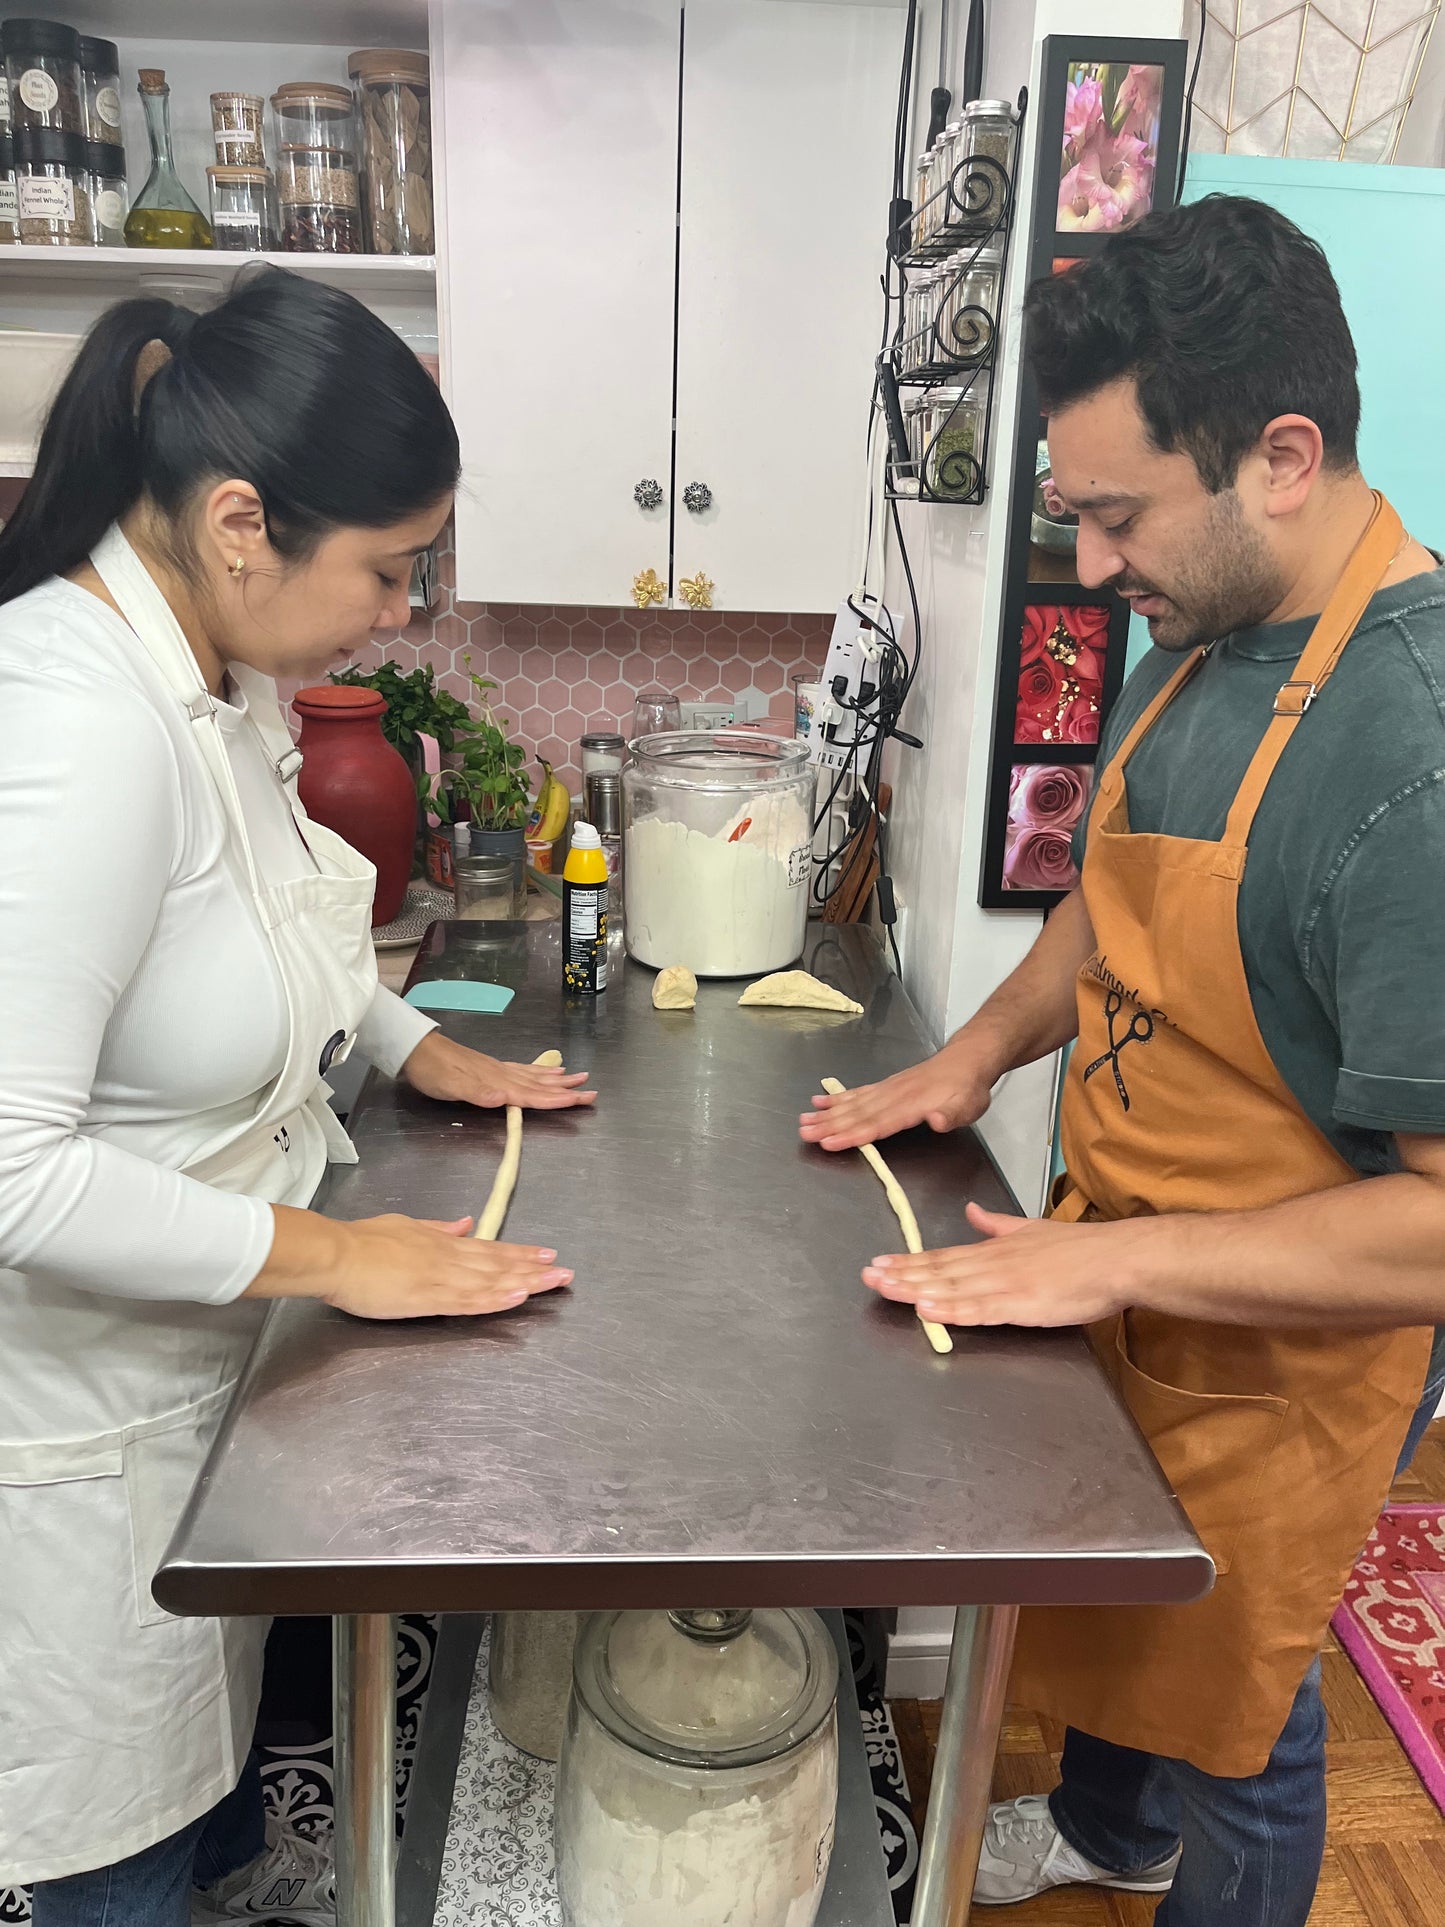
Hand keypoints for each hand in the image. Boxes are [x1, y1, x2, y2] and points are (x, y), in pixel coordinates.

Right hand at [323, 1214, 571, 1319]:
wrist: (337, 1253)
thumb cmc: (363, 1241)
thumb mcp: (407, 1225)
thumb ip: (438, 1228)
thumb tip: (465, 1223)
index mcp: (443, 1242)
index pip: (490, 1248)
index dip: (520, 1253)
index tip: (547, 1255)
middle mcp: (449, 1258)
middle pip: (499, 1265)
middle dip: (535, 1269)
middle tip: (567, 1273)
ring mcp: (441, 1278)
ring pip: (492, 1281)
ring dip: (526, 1283)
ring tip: (555, 1284)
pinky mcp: (429, 1298)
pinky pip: (469, 1300)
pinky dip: (496, 1299)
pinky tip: (517, 1298)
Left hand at [400, 1031, 595, 1110]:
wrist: (416, 1048)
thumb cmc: (432, 1071)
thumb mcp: (450, 1085)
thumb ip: (478, 1092)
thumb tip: (505, 1098)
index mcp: (496, 1083)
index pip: (531, 1095)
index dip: (556, 1100)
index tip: (580, 1101)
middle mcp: (502, 1075)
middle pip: (540, 1085)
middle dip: (567, 1090)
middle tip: (592, 1092)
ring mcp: (498, 1069)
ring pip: (535, 1076)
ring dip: (558, 1080)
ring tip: (579, 1078)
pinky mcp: (491, 1067)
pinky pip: (523, 1070)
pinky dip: (539, 1072)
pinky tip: (548, 1069)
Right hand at [799, 1047, 992, 1150]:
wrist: (968, 1058)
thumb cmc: (968, 1088)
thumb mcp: (969, 1105)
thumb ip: (952, 1115)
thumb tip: (937, 1121)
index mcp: (912, 1105)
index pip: (877, 1124)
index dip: (853, 1135)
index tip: (829, 1143)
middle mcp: (893, 1096)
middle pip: (857, 1114)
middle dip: (829, 1126)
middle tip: (803, 1134)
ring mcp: (887, 1089)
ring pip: (852, 1103)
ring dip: (827, 1113)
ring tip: (803, 1121)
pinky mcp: (886, 1086)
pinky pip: (857, 1092)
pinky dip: (837, 1098)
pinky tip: (821, 1101)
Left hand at [862, 1203, 1144, 1326]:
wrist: (1115, 1259)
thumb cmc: (1079, 1249)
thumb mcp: (1030, 1228)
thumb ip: (997, 1224)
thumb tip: (971, 1212)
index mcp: (994, 1250)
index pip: (943, 1257)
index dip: (909, 1262)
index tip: (880, 1263)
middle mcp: (993, 1264)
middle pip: (940, 1272)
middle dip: (902, 1275)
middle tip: (868, 1277)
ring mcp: (1006, 1285)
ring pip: (953, 1289)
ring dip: (917, 1290)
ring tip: (886, 1289)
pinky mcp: (1023, 1305)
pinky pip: (982, 1310)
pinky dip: (954, 1310)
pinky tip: (930, 1311)